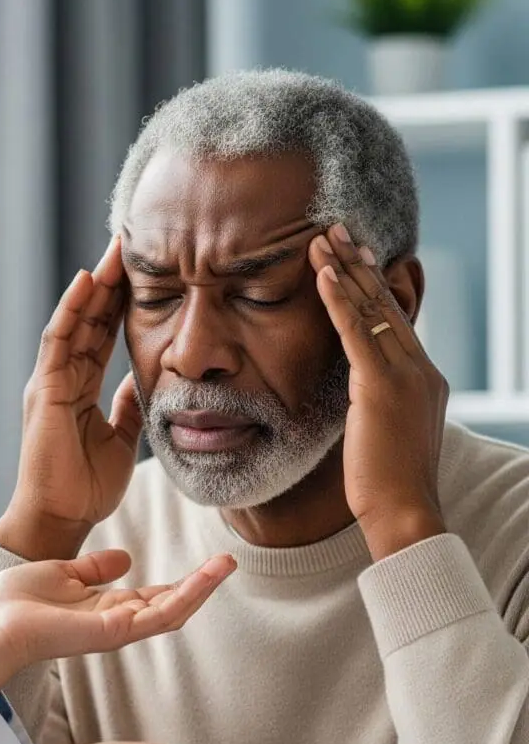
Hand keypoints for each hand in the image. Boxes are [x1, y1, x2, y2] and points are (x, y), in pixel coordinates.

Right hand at [0, 237, 140, 559]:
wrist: (61, 517)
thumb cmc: (85, 485)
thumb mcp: (120, 437)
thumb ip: (127, 405)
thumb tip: (143, 379)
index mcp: (78, 387)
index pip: (102, 334)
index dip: (121, 302)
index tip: (146, 271)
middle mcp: (61, 378)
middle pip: (88, 320)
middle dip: (110, 282)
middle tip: (131, 243)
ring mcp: (50, 381)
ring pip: (73, 321)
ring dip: (94, 286)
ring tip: (115, 251)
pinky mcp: (44, 390)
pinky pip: (58, 342)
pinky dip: (72, 310)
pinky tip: (88, 281)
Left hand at [0, 549, 234, 697]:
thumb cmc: (16, 602)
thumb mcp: (63, 573)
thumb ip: (94, 569)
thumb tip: (126, 557)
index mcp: (106, 609)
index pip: (155, 597)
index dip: (183, 582)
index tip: (209, 562)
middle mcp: (117, 622)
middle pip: (171, 606)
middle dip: (202, 586)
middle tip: (229, 562)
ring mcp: (117, 630)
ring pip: (172, 612)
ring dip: (201, 589)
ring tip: (226, 565)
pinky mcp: (113, 632)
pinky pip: (157, 616)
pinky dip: (184, 597)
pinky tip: (203, 579)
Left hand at [309, 225, 447, 559]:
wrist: (404, 513)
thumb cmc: (386, 483)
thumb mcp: (384, 430)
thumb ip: (375, 401)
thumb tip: (358, 389)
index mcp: (421, 378)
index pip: (393, 320)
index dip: (370, 286)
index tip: (353, 256)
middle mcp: (419, 369)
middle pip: (384, 304)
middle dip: (357, 265)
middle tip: (335, 230)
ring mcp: (405, 376)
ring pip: (372, 310)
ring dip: (344, 270)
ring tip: (322, 238)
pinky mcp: (383, 387)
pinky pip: (358, 334)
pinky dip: (339, 301)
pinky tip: (323, 274)